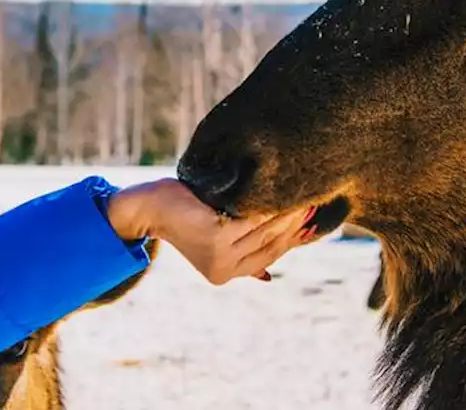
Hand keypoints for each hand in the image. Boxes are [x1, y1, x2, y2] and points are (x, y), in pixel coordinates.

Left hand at [107, 178, 315, 284]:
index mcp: (225, 274)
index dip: (293, 236)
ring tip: (300, 190)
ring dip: (286, 209)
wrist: (154, 208)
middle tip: (312, 198)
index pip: (271, 255)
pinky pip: (252, 218)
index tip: (310, 216)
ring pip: (264, 229)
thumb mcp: (217, 243)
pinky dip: (267, 203)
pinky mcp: (215, 235)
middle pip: (271, 242)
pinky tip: (278, 188)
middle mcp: (223, 269)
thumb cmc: (187, 220)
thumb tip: (269, 277)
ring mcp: (218, 253)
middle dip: (295, 221)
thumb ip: (244, 260)